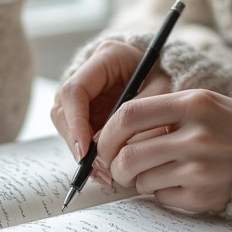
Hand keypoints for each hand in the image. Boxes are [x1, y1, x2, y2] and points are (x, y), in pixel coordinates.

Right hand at [51, 40, 171, 162]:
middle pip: (64, 110)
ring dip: (83, 152)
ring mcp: (83, 92)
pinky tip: (104, 169)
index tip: (84, 151)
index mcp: (106, 57)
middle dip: (78, 143)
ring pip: (67, 125)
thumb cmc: (167, 76)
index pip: (75, 91)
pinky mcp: (85, 109)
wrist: (168, 71)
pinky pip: (79, 133)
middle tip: (99, 170)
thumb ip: (138, 114)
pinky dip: (90, 153)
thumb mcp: (162, 91)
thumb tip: (104, 146)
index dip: (76, 123)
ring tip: (106, 174)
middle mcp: (87, 73)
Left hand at [95, 89, 231, 213]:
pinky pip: (160, 197)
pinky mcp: (204, 196)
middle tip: (120, 167)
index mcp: (193, 104)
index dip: (108, 132)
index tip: (103, 142)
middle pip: (128, 155)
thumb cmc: (224, 126)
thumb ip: (157, 112)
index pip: (129, 115)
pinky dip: (161, 192)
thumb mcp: (198, 103)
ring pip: (141, 180)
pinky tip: (180, 182)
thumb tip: (106, 136)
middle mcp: (197, 136)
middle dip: (116, 165)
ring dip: (140, 180)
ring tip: (159, 171)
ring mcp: (201, 169)